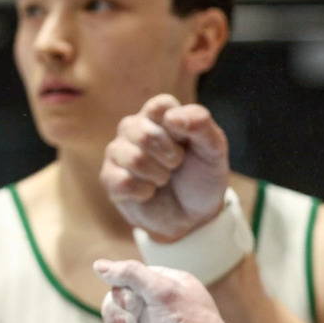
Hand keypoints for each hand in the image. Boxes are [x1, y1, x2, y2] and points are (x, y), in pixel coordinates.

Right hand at [100, 95, 230, 241]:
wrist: (193, 216)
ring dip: (159, 176)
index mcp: (158, 114)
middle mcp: (134, 128)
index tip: (188, 143)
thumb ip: (201, 124)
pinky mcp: (109, 178)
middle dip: (171, 157)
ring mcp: (118, 152)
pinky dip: (145, 192)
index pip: (159, 106)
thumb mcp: (214, 149)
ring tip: (163, 179)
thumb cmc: (201, 176)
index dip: (178, 128)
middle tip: (177, 165)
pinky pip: (123, 182)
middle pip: (144, 134)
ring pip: (134, 159)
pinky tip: (149, 192)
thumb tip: (172, 117)